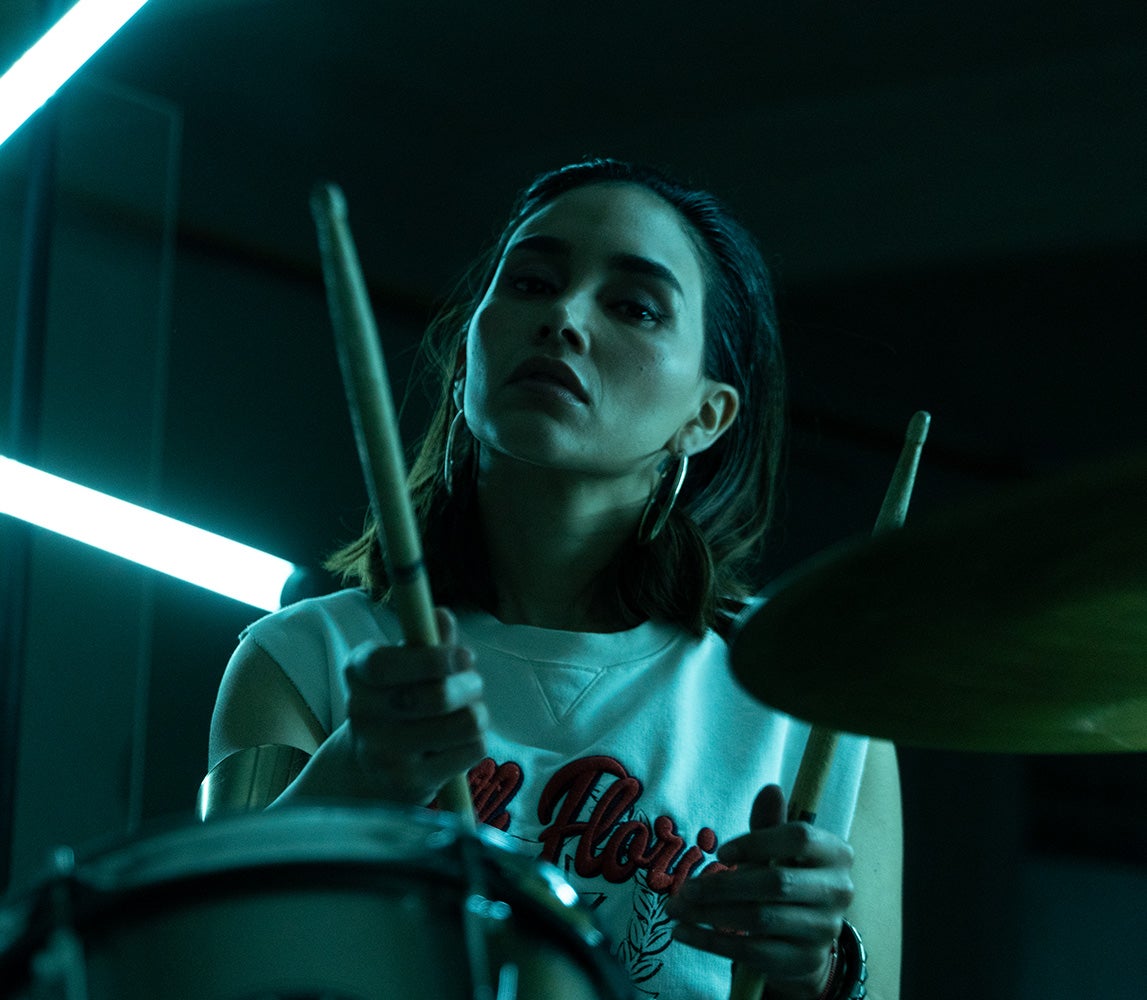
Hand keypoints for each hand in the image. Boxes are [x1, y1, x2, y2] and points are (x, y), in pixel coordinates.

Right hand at [341, 607, 486, 804]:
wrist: (373, 766)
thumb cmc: (400, 699)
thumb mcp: (408, 665)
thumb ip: (428, 639)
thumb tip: (440, 617)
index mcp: (358, 673)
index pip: (385, 665)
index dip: (432, 659)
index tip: (466, 656)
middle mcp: (363, 714)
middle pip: (437, 696)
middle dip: (471, 685)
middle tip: (474, 684)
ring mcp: (384, 754)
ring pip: (463, 723)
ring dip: (478, 714)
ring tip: (468, 714)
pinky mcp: (409, 783)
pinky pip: (470, 751)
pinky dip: (475, 742)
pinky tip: (456, 744)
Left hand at [667, 785, 853, 997]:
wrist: (803, 934)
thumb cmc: (785, 874)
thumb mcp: (778, 847)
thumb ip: (770, 822)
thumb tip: (771, 789)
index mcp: (836, 853)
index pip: (798, 839)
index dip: (757, 842)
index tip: (721, 850)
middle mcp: (838, 891)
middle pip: (776, 882)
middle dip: (722, 885)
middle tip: (684, 889)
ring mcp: (825, 930)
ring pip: (760, 919)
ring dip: (710, 914)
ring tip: (676, 909)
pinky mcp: (804, 960)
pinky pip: (752, 951)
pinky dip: (712, 942)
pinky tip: (684, 933)